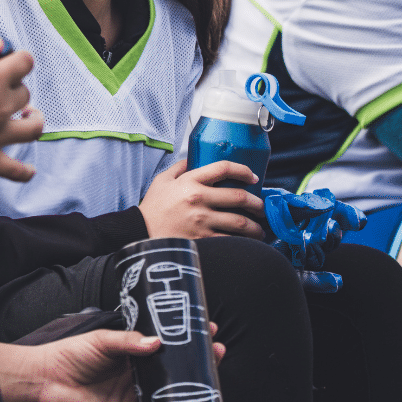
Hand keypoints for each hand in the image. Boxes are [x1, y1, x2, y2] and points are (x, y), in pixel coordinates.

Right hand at [0, 38, 43, 181]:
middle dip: (15, 88)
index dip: (19, 59)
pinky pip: (16, 170)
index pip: (25, 63)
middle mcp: (1, 108)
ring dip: (34, 119)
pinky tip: (29, 168)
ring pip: (34, 127)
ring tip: (27, 115)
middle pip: (25, 93)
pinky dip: (25, 171)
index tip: (11, 62)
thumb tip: (0, 45)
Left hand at [0, 327, 225, 401]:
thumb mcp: (100, 341)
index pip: (166, 348)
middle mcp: (138, 377)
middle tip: (216, 349)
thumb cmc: (69, 357)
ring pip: (172, 394)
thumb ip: (127, 341)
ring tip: (213, 372)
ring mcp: (137, 398)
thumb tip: (157, 341)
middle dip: (199, 361)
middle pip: (175, 371)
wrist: (46, 382)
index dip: (187, 340)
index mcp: (132, 356)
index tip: (207, 328)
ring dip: (194, 386)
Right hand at [139, 159, 264, 239]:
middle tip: (261, 208)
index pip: (223, 168)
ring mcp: (201, 221)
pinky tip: (246, 243)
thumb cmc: (153, 207)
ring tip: (258, 228)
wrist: (141, 232)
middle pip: (239, 197)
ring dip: (255, 226)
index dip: (243, 171)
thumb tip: (193, 158)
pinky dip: (242, 242)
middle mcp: (198, 199)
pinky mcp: (202, 239)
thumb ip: (179, 168)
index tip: (252, 178)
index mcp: (190, 181)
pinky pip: (230, 240)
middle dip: (256, 203)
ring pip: (240, 222)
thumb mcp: (161, 180)